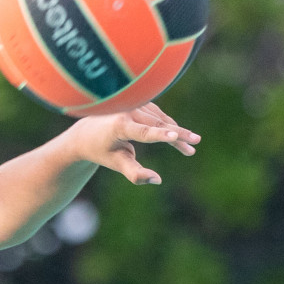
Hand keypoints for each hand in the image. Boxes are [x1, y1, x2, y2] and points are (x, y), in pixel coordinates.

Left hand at [60, 103, 199, 185]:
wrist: (87, 132)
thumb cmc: (101, 150)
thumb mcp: (116, 163)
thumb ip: (134, 173)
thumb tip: (157, 180)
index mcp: (119, 126)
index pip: (143, 132)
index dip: (159, 135)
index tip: (174, 136)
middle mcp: (127, 111)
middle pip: (158, 125)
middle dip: (179, 135)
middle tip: (196, 142)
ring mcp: (135, 104)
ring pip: (162, 121)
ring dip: (177, 134)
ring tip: (191, 149)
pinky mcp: (142, 103)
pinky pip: (160, 117)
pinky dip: (170, 127)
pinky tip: (179, 139)